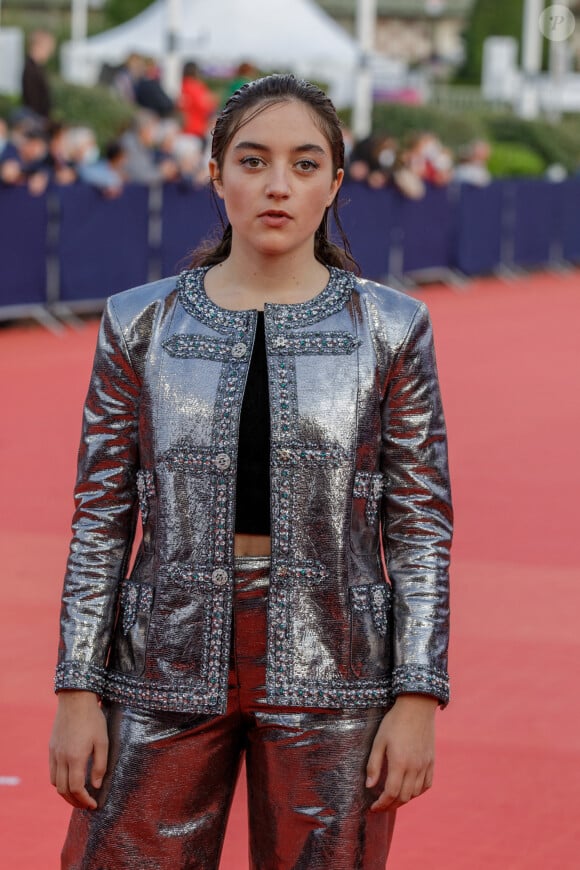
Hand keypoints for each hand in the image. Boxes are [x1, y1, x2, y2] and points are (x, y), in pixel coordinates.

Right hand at [49, 691, 108, 809]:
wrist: (75, 700)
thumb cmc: (93, 719)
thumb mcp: (103, 741)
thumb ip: (100, 765)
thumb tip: (96, 786)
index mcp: (76, 757)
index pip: (76, 788)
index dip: (84, 800)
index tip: (94, 805)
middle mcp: (62, 758)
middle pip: (63, 790)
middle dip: (75, 802)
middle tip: (86, 805)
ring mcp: (54, 753)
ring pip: (55, 783)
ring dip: (65, 794)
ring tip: (78, 796)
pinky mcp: (51, 748)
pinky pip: (52, 771)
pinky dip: (59, 782)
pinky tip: (69, 780)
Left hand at [366, 693, 437, 810]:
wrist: (417, 706)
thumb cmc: (394, 722)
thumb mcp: (379, 741)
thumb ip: (374, 765)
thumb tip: (369, 786)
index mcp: (399, 763)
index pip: (391, 793)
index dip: (381, 804)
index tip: (373, 807)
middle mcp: (414, 767)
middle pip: (404, 797)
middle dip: (391, 805)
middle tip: (381, 805)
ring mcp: (425, 765)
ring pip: (416, 793)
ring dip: (404, 800)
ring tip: (393, 798)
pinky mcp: (431, 760)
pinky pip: (427, 784)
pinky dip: (418, 791)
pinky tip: (410, 790)